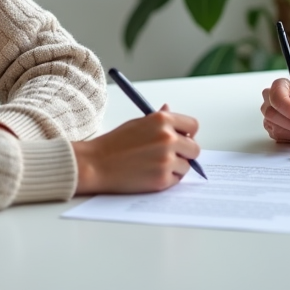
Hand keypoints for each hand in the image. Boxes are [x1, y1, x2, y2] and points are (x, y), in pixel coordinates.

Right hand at [72, 105, 200, 194]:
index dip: (188, 134)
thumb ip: (159, 119)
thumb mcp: (137, 123)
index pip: (193, 125)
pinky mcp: (162, 179)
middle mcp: (168, 138)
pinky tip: (150, 173)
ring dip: (176, 168)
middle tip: (170, 156)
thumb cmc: (114, 143)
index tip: (183, 138)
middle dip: (185, 153)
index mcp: (162, 120)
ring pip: (186, 166)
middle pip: (194, 148)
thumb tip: (170, 109)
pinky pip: (176, 180)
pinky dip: (167, 179)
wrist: (95, 164)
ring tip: (154, 165)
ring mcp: (166, 160)